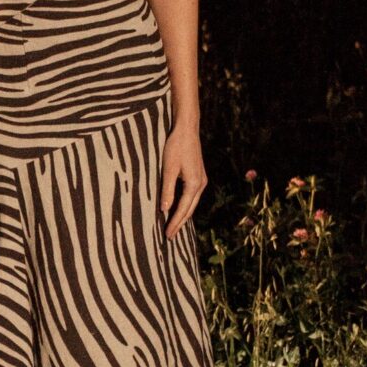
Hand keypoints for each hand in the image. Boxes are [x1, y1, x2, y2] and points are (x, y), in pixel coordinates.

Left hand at [159, 120, 206, 236]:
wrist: (187, 129)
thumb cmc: (176, 146)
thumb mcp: (168, 169)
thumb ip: (167, 190)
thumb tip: (164, 210)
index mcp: (194, 184)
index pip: (183, 209)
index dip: (174, 223)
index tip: (167, 235)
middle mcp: (201, 184)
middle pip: (190, 210)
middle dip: (180, 223)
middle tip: (170, 237)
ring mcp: (202, 180)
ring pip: (192, 204)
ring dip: (183, 215)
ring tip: (174, 226)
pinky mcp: (199, 176)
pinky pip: (192, 196)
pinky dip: (186, 205)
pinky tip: (179, 209)